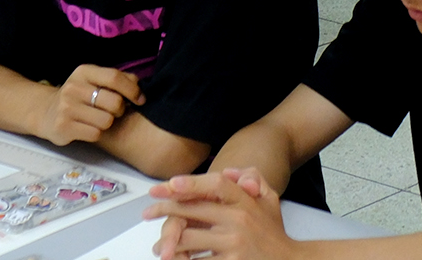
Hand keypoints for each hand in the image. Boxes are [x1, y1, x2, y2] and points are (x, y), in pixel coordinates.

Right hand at [40, 65, 143, 147]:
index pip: (115, 77)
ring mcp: (66, 108)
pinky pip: (95, 134)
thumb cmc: (79, 96)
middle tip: (114, 111)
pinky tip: (88, 128)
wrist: (47, 112)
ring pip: (107, 120)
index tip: (140, 99)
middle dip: (120, 109)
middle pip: (114, 102)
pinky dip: (97, 133)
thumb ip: (117, 80)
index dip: (132, 90)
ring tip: (99, 119)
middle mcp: (73, 88)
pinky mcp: (63, 127)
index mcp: (84, 72)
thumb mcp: (94, 81)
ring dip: (108, 123)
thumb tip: (138, 88)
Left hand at [146, 168, 292, 259]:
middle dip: (165, 210)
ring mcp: (233, 244)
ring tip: (158, 246)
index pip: (216, 185)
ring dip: (168, 243)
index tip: (169, 184)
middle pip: (193, 210)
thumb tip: (230, 171)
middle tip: (148, 212)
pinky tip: (175, 259)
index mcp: (245, 202)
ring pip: (189, 240)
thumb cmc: (273, 232)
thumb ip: (253, 178)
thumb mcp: (269, 199)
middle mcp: (238, 220)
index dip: (191, 183)